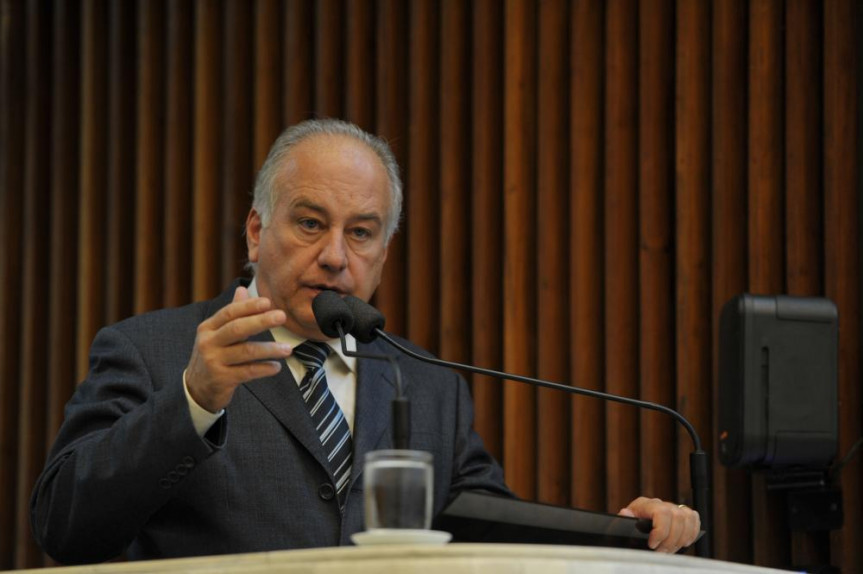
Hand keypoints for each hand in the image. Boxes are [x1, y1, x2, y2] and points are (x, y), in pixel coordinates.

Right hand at [185, 286, 292, 411]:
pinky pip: (247, 372)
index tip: (268, 302)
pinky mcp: (221, 379)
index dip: (249, 306)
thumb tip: (242, 289)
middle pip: (237, 328)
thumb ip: (231, 313)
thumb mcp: (216, 333)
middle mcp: (208, 342)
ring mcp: (214, 361)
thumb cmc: (212, 355)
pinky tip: (276, 367)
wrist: (196, 388)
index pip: (230, 312)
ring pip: (246, 351)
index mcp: (208, 327)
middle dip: (261, 321)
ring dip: (269, 349)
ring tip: (288, 349)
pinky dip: (264, 368)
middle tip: (281, 316)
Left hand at [619, 497, 700, 552]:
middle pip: (677, 517)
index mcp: (645, 504)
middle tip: (661, 553)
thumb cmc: (628, 525)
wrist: (633, 523)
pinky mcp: (682, 513)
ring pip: (688, 518)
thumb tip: (625, 513)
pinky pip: (693, 518)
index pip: (662, 512)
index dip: (661, 531)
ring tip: (670, 550)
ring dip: (681, 538)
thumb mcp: (622, 523)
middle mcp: (661, 503)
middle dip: (671, 540)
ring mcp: (672, 507)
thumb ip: (623, 519)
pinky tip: (683, 543)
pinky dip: (692, 532)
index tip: (652, 545)